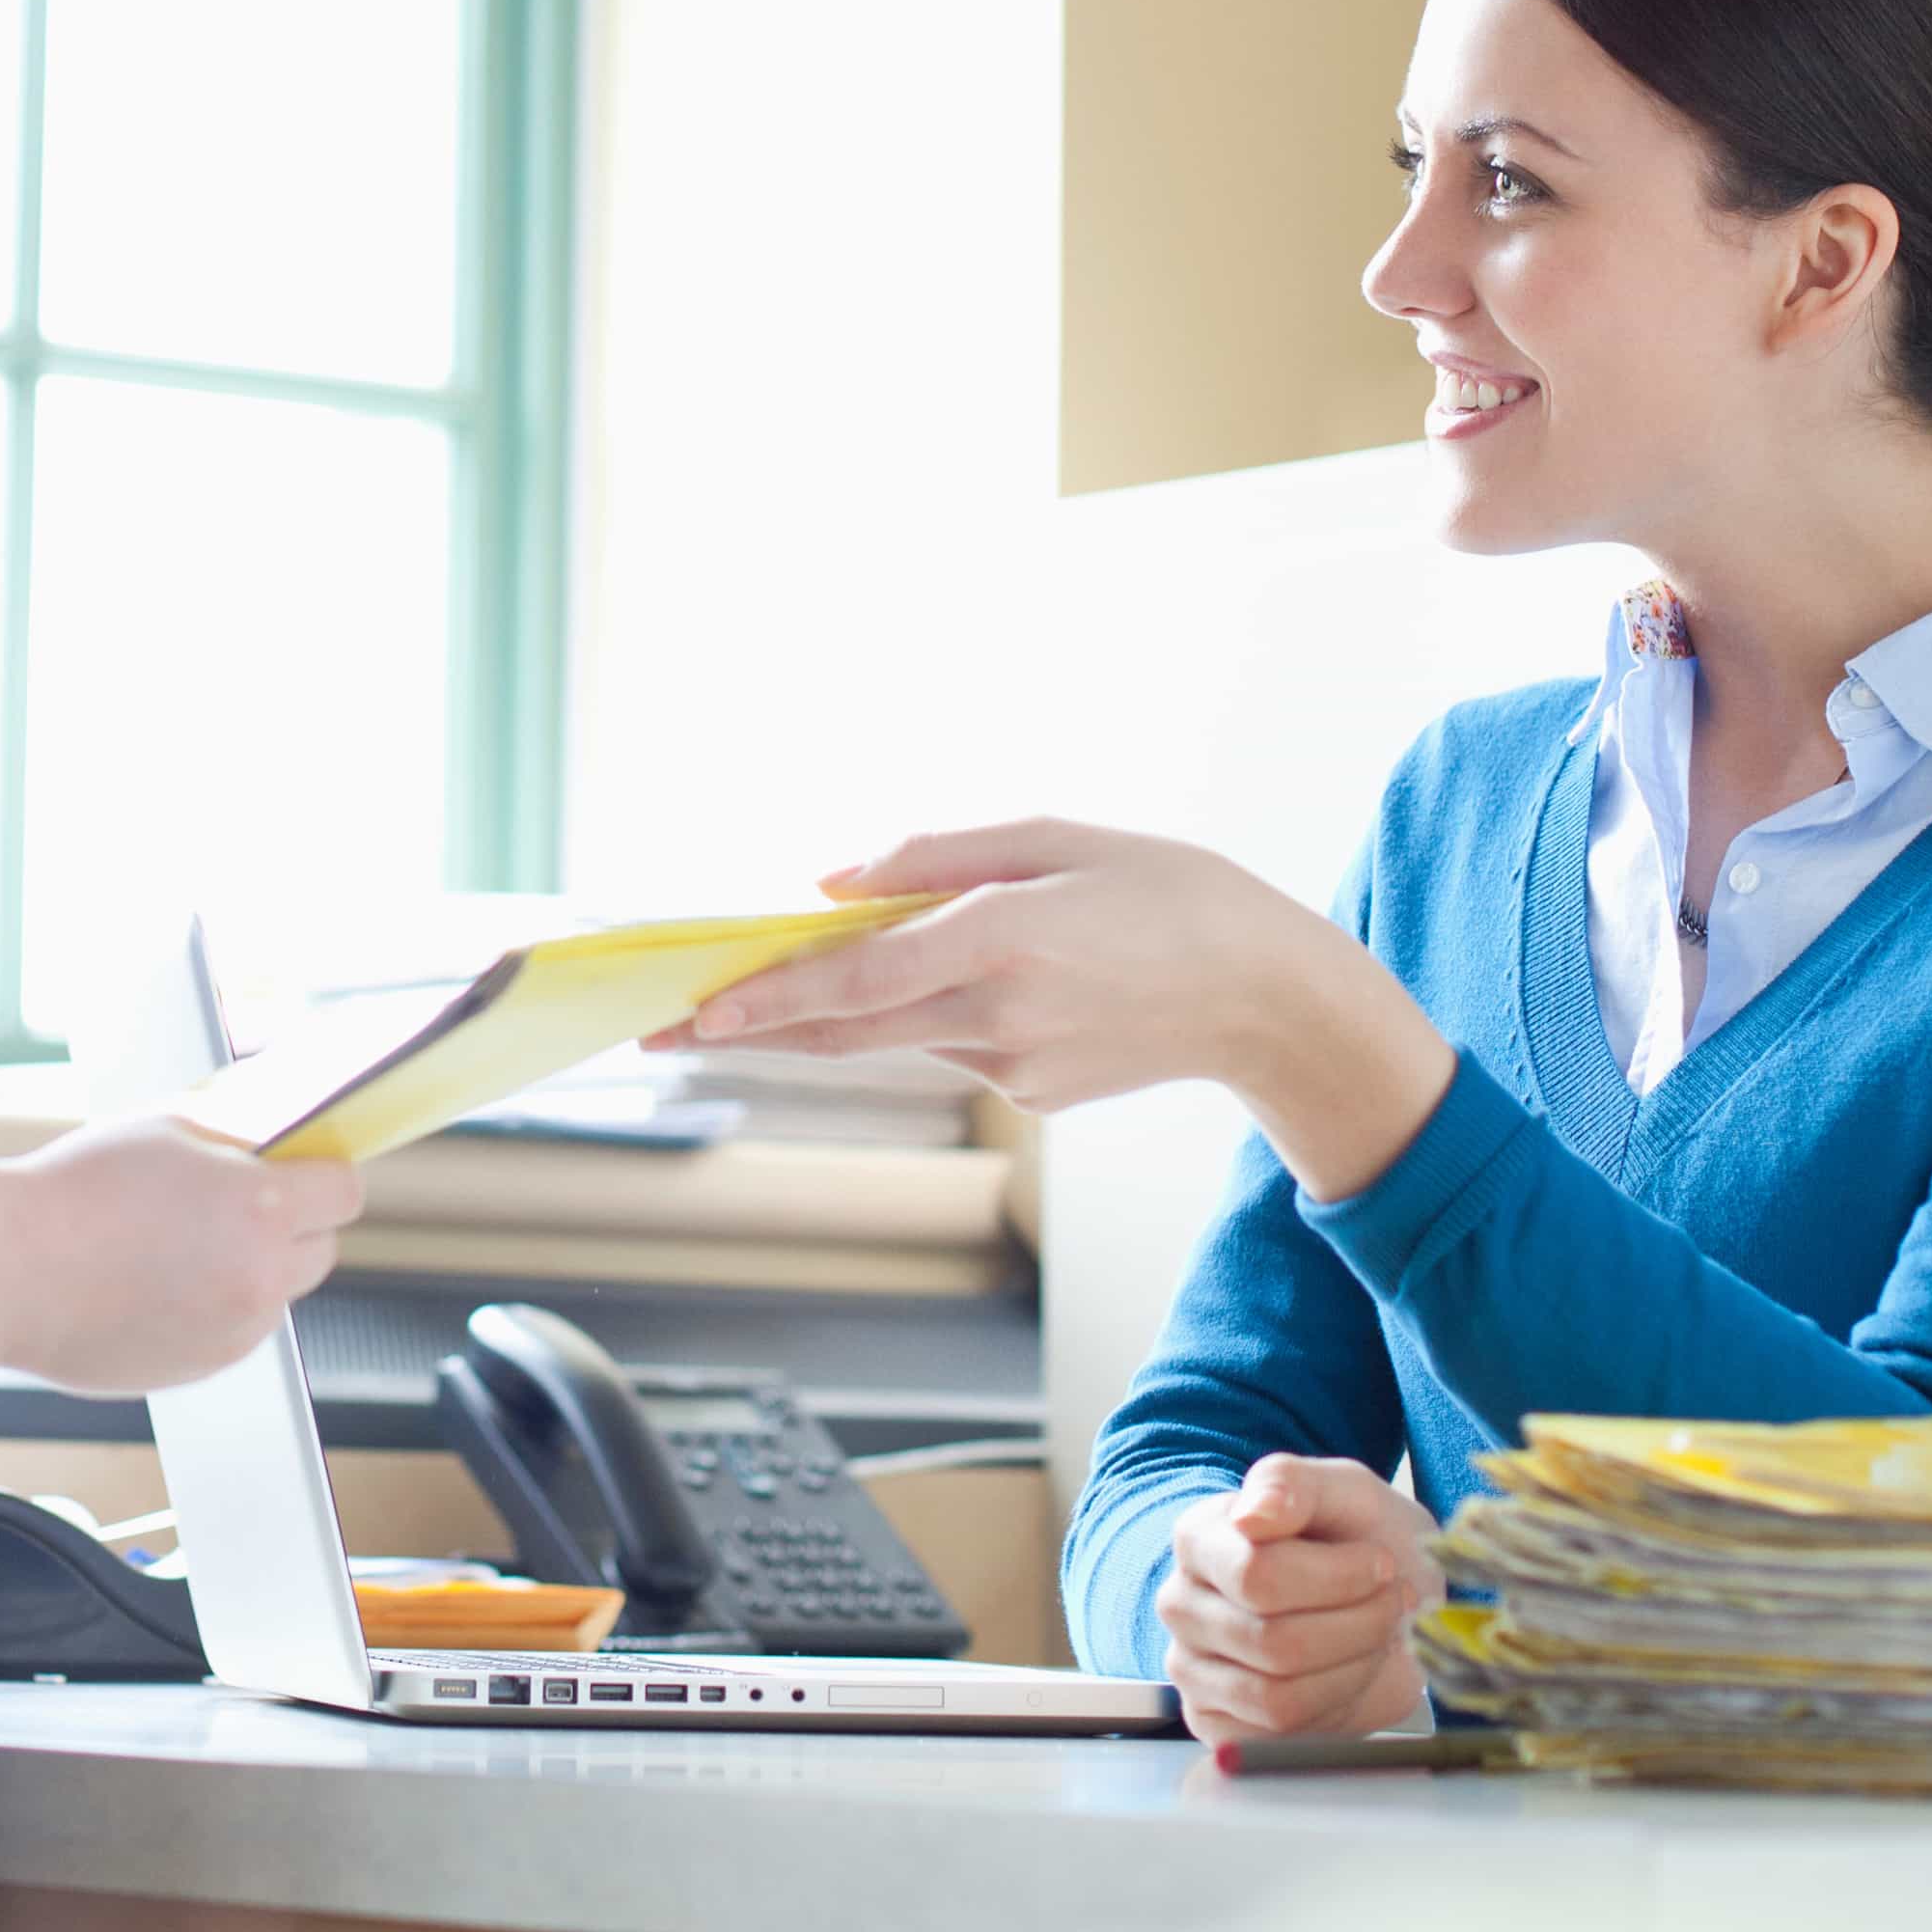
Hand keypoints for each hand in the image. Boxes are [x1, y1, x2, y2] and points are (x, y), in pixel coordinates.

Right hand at [0, 1112, 363, 1396]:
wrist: (6, 1270)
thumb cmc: (75, 1190)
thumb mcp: (168, 1130)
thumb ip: (236, 1141)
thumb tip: (276, 1138)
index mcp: (263, 1208)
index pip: (344, 1193)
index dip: (324, 1176)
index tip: (305, 1172)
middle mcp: (261, 1276)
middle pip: (321, 1251)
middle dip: (292, 1226)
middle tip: (239, 1207)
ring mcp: (234, 1331)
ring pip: (274, 1295)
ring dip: (250, 1271)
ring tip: (178, 1247)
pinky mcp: (201, 1368)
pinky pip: (232, 1330)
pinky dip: (211, 1309)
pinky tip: (155, 1285)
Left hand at [664, 821, 1453, 1190]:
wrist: (1268, 998)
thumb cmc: (1169, 892)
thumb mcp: (1059, 837)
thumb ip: (941, 855)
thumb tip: (834, 884)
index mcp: (1005, 938)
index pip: (859, 980)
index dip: (770, 997)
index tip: (697, 1010)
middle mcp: (1000, 1013)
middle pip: (846, 1031)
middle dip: (750, 1029)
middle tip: (663, 1030)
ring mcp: (1015, 1065)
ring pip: (893, 1037)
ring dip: (825, 1019)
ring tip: (742, 1000)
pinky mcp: (1034, 1094)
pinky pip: (953, 1044)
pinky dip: (930, 1014)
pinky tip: (973, 983)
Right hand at [1156, 1455, 1441, 1743]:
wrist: (1378, 1596)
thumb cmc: (1355, 1538)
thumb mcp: (1342, 1491)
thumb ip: (1293, 1486)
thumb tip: (1252, 1514)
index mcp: (1199, 1539)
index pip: (1257, 1575)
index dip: (1338, 1577)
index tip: (1380, 1563)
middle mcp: (1181, 1605)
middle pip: (1274, 1642)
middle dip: (1358, 1626)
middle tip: (1392, 1603)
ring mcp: (1192, 1670)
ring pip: (1279, 1696)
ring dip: (1352, 1668)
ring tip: (1377, 1636)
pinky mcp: (1215, 1724)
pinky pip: (1280, 1736)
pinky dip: (1335, 1708)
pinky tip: (1348, 1672)